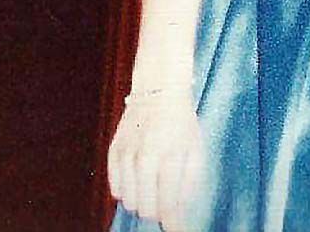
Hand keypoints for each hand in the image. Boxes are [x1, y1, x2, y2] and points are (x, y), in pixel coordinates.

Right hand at [108, 91, 203, 231]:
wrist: (159, 91)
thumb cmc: (182, 122)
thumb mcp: (195, 148)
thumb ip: (189, 181)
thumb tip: (180, 209)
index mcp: (169, 156)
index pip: (167, 204)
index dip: (173, 223)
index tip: (177, 230)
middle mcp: (145, 157)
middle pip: (145, 208)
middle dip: (157, 210)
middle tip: (165, 203)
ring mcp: (127, 154)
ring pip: (128, 201)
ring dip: (141, 200)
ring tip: (152, 186)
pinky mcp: (114, 151)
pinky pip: (115, 187)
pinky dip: (126, 190)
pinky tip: (138, 179)